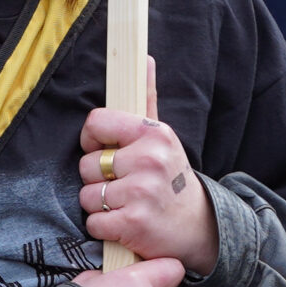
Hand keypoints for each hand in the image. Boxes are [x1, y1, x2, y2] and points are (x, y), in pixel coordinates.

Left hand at [79, 58, 216, 275]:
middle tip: (124, 185)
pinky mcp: (134, 223)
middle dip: (97, 179)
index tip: (106, 152)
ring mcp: (141, 192)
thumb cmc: (171, 179)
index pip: (95, 122)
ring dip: (100, 207)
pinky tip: (124, 224)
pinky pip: (93, 223)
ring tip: (126, 205)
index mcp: (154, 133)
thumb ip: (147, 98)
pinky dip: (103, 229)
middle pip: (87, 164)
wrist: (199, 228)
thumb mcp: (163, 138)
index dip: (92, 139)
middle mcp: (149, 159)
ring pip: (87, 196)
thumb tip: (144, 58)